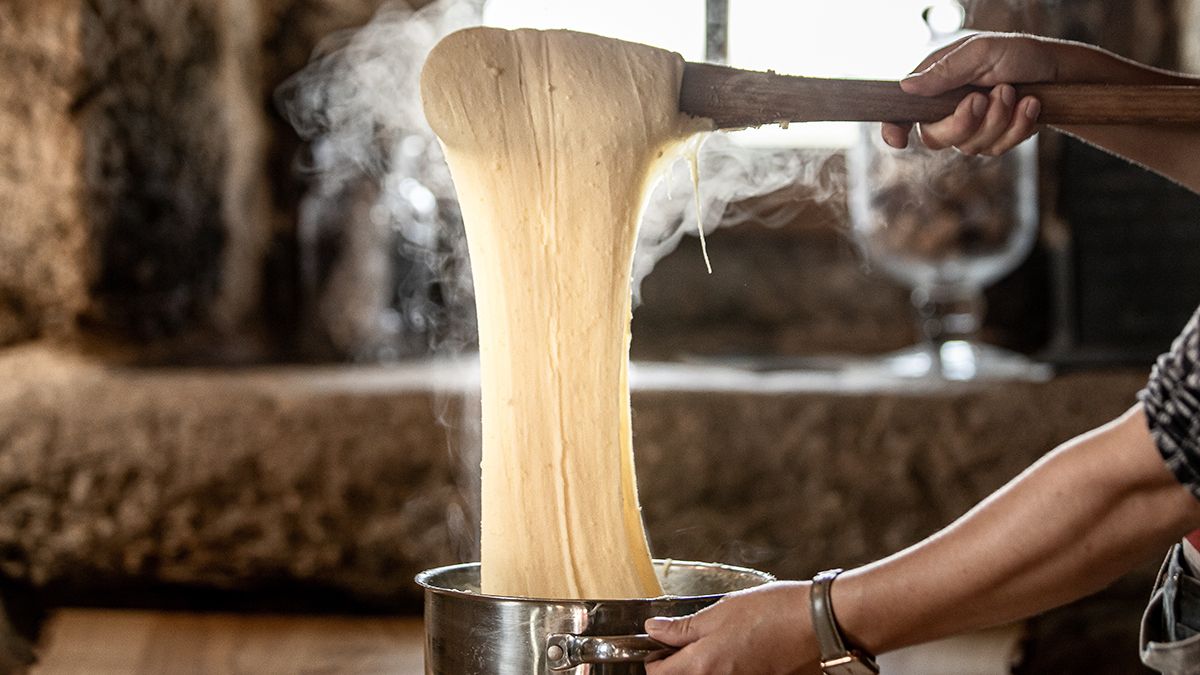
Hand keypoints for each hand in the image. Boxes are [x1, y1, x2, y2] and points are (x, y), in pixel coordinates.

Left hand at [643, 581, 820, 674]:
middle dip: (677, 666)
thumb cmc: (772, 613)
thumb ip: (684, 627)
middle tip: (685, 644)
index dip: (654, 658)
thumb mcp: (720, 612)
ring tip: (717, 645)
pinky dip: (725, 669)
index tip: (659, 644)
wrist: (818, 625)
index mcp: (702, 665)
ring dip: (702, 667)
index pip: (658, 674)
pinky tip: (736, 652)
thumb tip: (653, 629)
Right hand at [882, 34, 1060, 154]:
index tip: (897, 140)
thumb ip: (945, 72)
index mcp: (936, 83)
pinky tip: (1030, 105)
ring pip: (969, 146)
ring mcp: (971, 128)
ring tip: (1015, 91)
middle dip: (963, 122)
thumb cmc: (1020, 54)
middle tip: (982, 98)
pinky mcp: (993, 141)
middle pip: (934, 138)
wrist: (1062, 72)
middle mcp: (947, 108)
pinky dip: (1017, 127)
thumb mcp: (982, 52)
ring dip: (998, 119)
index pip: (904, 112)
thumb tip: (906, 87)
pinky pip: (996, 150)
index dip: (894, 128)